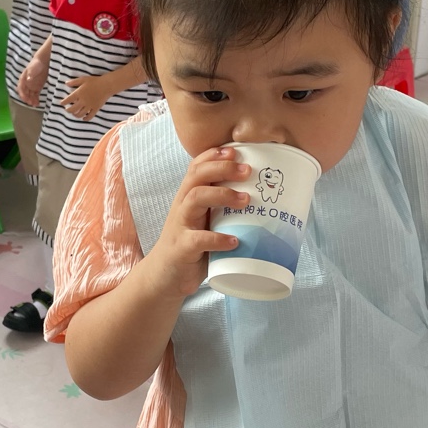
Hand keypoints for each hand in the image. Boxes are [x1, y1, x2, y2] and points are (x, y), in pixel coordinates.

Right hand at [18, 60, 46, 106]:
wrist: (43, 62)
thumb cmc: (37, 64)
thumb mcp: (33, 68)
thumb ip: (30, 74)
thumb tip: (28, 79)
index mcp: (23, 79)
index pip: (20, 88)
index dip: (22, 94)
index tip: (25, 99)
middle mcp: (26, 84)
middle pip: (25, 93)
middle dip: (27, 99)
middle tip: (31, 103)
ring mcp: (31, 86)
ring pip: (30, 95)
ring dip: (31, 100)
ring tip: (35, 105)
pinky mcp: (37, 87)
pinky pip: (35, 95)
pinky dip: (36, 99)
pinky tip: (38, 103)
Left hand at [60, 73, 116, 120]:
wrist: (106, 85)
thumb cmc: (94, 81)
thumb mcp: (83, 79)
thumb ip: (74, 82)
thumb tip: (66, 83)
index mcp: (79, 93)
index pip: (68, 100)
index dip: (63, 102)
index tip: (61, 103)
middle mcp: (83, 101)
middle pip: (73, 109)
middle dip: (68, 110)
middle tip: (67, 109)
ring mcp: (89, 106)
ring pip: (80, 114)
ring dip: (75, 115)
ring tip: (74, 114)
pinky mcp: (96, 109)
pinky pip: (90, 116)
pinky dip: (86, 119)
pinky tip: (83, 118)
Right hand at [139, 146, 247, 300]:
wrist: (164, 277)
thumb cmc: (191, 246)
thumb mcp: (204, 222)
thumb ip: (222, 209)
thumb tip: (263, 198)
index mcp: (188, 197)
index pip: (196, 167)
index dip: (214, 155)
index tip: (235, 150)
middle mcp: (182, 206)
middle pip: (197, 176)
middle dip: (222, 168)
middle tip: (247, 171)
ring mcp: (180, 226)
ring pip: (195, 198)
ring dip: (222, 195)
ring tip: (246, 200)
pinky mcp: (182, 248)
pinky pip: (198, 239)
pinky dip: (218, 239)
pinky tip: (235, 241)